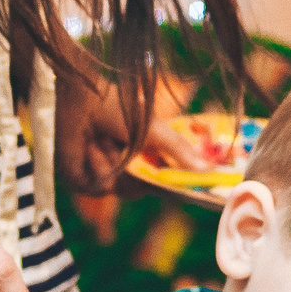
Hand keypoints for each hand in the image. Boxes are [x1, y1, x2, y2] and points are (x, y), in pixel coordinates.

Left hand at [55, 72, 205, 196]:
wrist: (83, 100)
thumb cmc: (118, 108)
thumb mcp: (155, 130)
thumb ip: (180, 151)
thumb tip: (208, 169)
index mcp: (142, 159)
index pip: (159, 183)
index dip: (169, 187)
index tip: (183, 188)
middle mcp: (122, 170)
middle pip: (139, 191)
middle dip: (136, 172)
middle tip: (130, 150)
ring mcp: (102, 177)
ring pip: (120, 190)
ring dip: (115, 162)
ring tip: (105, 138)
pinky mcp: (82, 180)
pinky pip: (99, 187)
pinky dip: (98, 165)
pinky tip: (91, 146)